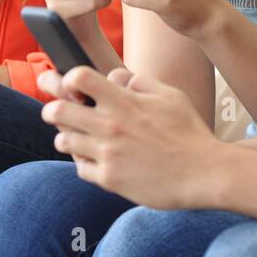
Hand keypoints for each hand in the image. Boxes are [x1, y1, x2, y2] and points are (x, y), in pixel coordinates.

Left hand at [41, 66, 225, 208]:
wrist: (204, 173)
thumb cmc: (189, 132)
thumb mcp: (170, 95)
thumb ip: (140, 82)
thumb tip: (117, 77)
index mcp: (125, 101)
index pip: (78, 78)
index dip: (69, 78)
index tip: (74, 86)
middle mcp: (110, 126)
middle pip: (56, 111)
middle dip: (52, 109)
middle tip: (57, 111)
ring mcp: (107, 154)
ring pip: (63, 141)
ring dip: (67, 137)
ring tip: (79, 137)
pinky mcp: (109, 179)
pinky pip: (80, 168)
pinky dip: (84, 163)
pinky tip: (96, 160)